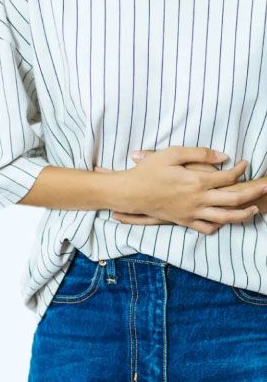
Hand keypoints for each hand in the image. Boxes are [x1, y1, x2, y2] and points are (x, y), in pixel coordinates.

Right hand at [93, 147, 266, 234]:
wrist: (129, 193)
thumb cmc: (148, 171)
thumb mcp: (172, 153)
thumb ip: (199, 153)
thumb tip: (223, 157)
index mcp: (196, 181)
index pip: (227, 177)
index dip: (240, 169)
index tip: (245, 163)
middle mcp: (198, 199)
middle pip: (234, 199)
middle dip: (253, 192)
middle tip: (266, 186)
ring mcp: (191, 212)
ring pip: (225, 217)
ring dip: (243, 214)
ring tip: (253, 209)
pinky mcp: (183, 221)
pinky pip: (206, 228)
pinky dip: (218, 226)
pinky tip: (223, 220)